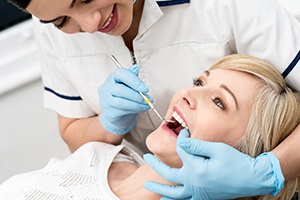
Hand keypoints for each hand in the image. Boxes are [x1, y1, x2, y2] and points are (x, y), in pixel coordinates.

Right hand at [99, 64, 150, 134]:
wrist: (117, 116)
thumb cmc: (125, 97)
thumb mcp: (130, 86)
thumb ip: (132, 77)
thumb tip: (136, 67)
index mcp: (113, 77)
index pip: (120, 74)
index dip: (134, 80)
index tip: (146, 89)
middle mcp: (106, 87)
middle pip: (119, 89)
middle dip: (136, 95)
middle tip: (147, 99)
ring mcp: (106, 101)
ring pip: (120, 102)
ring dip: (136, 104)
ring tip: (146, 105)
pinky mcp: (108, 112)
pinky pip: (121, 111)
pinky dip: (134, 110)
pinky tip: (141, 109)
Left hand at [144, 129, 283, 198]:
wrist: (253, 179)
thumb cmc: (237, 163)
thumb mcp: (217, 149)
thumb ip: (196, 144)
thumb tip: (181, 139)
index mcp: (196, 169)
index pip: (182, 150)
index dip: (182, 138)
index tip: (183, 131)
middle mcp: (193, 183)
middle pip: (168, 174)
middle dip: (156, 165)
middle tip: (146, 157)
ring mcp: (198, 192)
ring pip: (173, 193)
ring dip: (160, 189)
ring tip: (148, 185)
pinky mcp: (204, 197)